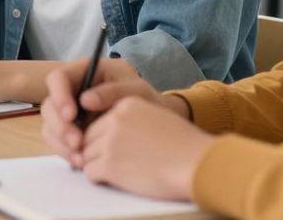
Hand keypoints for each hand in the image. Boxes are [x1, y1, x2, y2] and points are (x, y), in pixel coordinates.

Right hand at [40, 58, 177, 161]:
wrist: (156, 125)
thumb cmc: (148, 101)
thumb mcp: (136, 91)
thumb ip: (113, 92)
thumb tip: (84, 100)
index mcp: (84, 73)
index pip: (58, 78)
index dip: (59, 95)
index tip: (71, 115)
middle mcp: (72, 92)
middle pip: (49, 105)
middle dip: (59, 126)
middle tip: (77, 142)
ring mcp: (70, 113)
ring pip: (50, 126)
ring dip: (60, 142)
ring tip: (80, 157)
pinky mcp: (72, 132)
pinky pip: (59, 142)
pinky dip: (66, 152)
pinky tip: (81, 162)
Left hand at [80, 97, 212, 200]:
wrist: (196, 163)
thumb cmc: (184, 146)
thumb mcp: (156, 117)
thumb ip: (132, 120)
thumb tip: (110, 135)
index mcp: (126, 104)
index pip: (100, 119)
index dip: (104, 136)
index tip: (115, 147)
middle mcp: (114, 119)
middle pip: (89, 137)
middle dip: (97, 150)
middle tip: (113, 162)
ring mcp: (110, 141)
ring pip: (86, 155)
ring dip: (98, 165)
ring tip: (119, 171)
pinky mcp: (109, 164)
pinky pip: (90, 172)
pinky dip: (99, 178)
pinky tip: (115, 179)